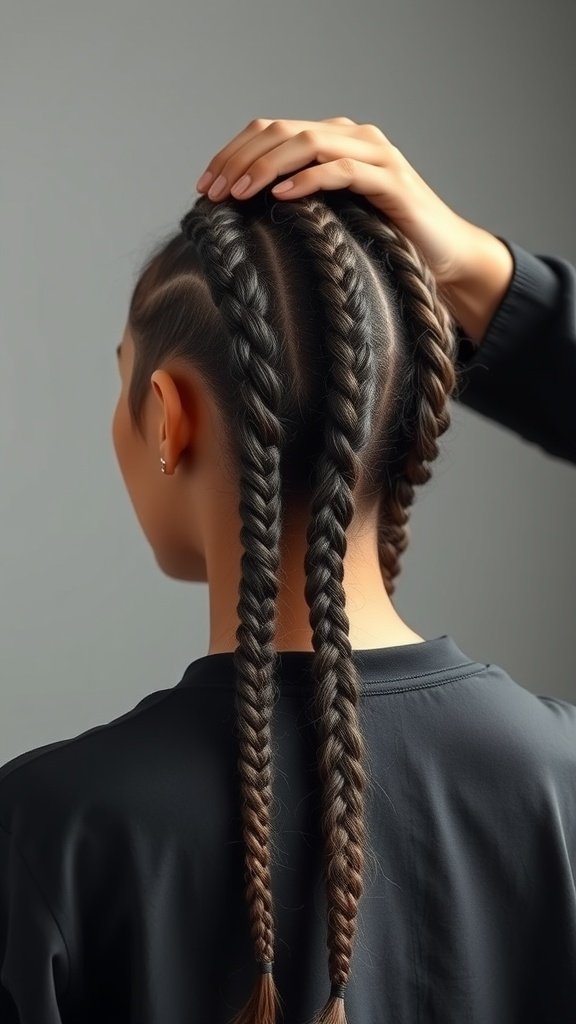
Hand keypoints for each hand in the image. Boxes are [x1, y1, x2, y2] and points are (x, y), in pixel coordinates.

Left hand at [195, 116, 514, 340]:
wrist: (444, 256)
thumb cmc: (383, 242)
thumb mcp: (329, 220)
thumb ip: (296, 205)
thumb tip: (239, 219)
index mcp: (332, 141)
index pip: (270, 130)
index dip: (232, 153)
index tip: (204, 187)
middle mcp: (352, 137)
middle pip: (282, 131)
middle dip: (239, 160)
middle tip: (213, 193)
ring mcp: (374, 155)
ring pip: (309, 142)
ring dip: (266, 166)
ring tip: (238, 193)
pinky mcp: (390, 181)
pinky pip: (341, 170)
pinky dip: (308, 180)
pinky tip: (281, 196)